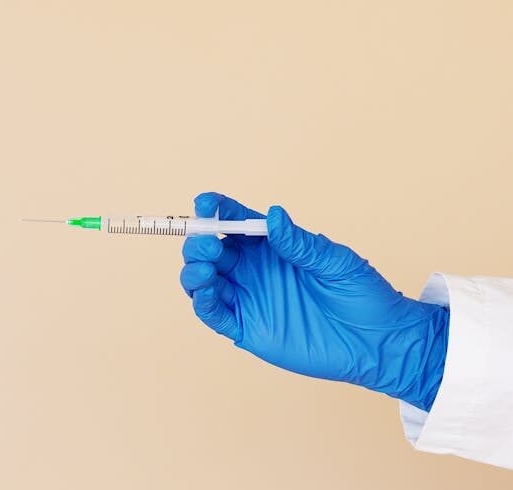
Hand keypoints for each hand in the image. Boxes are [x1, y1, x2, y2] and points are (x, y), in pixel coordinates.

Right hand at [179, 192, 448, 410]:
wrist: (376, 341)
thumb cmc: (360, 294)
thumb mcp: (333, 261)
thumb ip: (298, 242)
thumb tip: (273, 215)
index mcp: (270, 245)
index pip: (234, 221)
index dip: (216, 209)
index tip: (206, 202)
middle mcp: (252, 269)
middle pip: (209, 250)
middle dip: (200, 243)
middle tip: (208, 245)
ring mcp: (247, 298)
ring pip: (203, 281)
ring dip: (194, 272)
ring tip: (207, 270)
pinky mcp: (247, 328)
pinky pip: (214, 315)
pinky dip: (202, 303)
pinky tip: (206, 293)